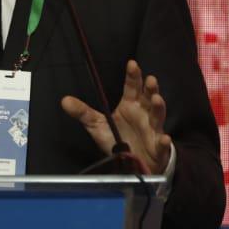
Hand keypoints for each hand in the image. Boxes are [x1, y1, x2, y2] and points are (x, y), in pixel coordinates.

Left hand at [61, 60, 172, 174]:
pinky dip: (164, 142)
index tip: (132, 64)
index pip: (132, 88)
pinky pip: (162, 145)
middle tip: (150, 79)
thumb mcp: (98, 126)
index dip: (133, 76)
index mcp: (130, 106)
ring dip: (159, 108)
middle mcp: (143, 114)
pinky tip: (164, 138)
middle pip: (148, 97)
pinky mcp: (157, 147)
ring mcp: (152, 129)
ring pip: (158, 116)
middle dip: (150, 88)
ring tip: (157, 99)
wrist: (134, 164)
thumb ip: (83, 113)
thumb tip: (64, 100)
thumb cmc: (119, 139)